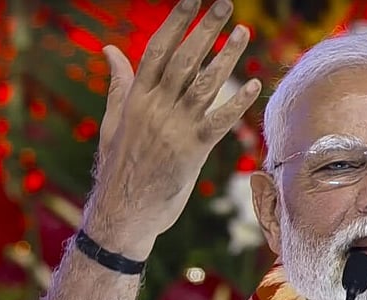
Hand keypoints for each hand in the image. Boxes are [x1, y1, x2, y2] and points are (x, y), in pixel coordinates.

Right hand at [83, 0, 260, 259]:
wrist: (122, 212)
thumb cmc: (119, 168)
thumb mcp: (114, 122)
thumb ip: (119, 85)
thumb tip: (110, 49)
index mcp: (135, 98)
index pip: (156, 50)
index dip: (175, 23)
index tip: (191, 0)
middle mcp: (154, 107)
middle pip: (183, 59)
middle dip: (205, 29)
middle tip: (225, 4)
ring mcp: (174, 128)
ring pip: (203, 85)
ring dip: (226, 58)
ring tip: (242, 33)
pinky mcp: (191, 151)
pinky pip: (218, 122)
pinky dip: (237, 103)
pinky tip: (255, 85)